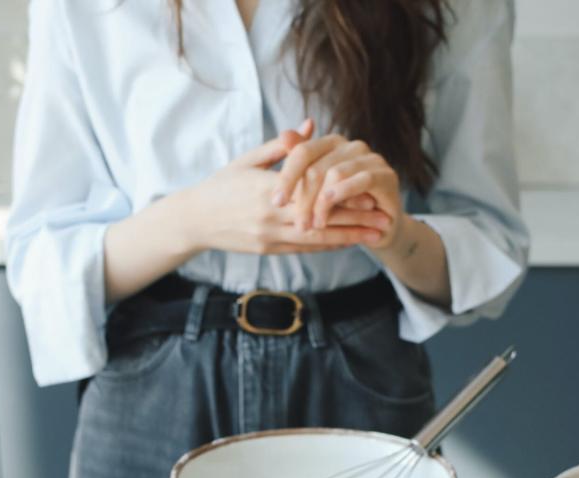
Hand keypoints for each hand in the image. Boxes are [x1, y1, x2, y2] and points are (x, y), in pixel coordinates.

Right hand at [184, 126, 389, 255]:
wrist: (193, 220)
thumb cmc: (220, 185)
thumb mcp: (248, 159)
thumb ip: (281, 147)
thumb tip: (310, 126)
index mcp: (268, 189)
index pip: (314, 192)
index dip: (344, 195)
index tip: (370, 191)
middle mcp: (271, 216)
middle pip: (322, 219)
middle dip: (356, 220)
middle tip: (385, 218)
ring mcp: (270, 236)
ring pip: (317, 238)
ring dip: (348, 237)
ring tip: (375, 236)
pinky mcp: (268, 250)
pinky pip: (303, 248)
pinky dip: (327, 245)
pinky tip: (347, 242)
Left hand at [272, 133, 404, 251]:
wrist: (379, 229)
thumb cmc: (343, 210)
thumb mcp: (316, 193)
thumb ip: (300, 166)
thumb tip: (283, 134)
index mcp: (331, 144)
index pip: (302, 152)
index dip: (287, 177)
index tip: (276, 202)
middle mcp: (351, 146)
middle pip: (317, 167)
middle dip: (304, 198)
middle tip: (298, 224)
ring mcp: (371, 158)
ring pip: (336, 173)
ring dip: (321, 203)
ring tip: (315, 225)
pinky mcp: (386, 175)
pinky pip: (361, 180)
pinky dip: (343, 194)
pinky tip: (331, 211)